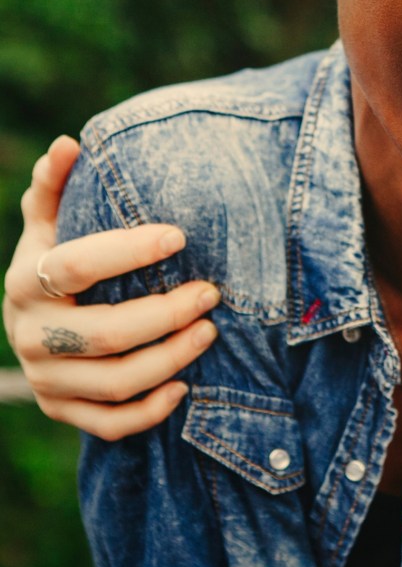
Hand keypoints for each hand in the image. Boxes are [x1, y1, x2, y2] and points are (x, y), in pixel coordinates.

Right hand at [2, 136, 219, 439]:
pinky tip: (185, 388)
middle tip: (211, 293)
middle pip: (104, 333)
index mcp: (26, 281)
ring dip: (169, 359)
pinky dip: (149, 411)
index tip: (180, 236)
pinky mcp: (63, 411)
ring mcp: (46, 378)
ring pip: (113, 382)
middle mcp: (29, 334)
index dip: (127, 251)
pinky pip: (108, 423)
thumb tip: (70, 143)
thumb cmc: (57, 263)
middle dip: (165, 314)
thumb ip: (57, 187)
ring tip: (211, 331)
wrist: (34, 324)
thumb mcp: (50, 225)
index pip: (76, 266)